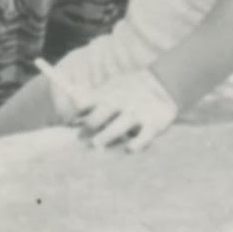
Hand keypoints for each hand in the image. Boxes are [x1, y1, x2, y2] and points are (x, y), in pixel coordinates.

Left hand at [62, 67, 180, 151]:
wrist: (163, 83)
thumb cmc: (129, 90)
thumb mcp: (112, 89)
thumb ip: (93, 101)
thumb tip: (71, 119)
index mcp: (109, 96)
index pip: (89, 104)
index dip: (78, 114)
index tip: (69, 122)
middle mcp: (122, 104)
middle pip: (102, 114)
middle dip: (91, 125)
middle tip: (80, 137)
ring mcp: (137, 114)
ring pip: (120, 127)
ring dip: (107, 135)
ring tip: (97, 144)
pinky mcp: (154, 124)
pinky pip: (145, 137)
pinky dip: (137, 144)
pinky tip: (129, 148)